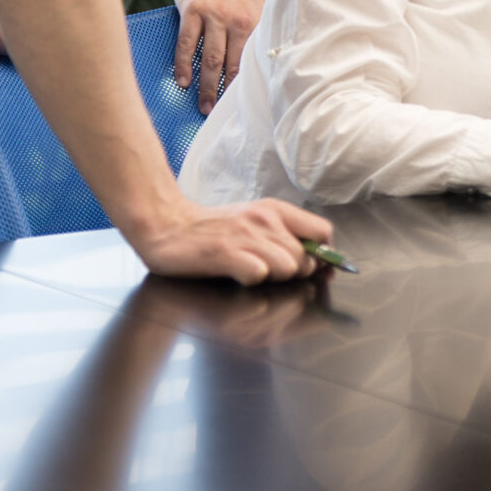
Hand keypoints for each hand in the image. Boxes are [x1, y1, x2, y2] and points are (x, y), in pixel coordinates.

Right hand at [128, 196, 332, 285]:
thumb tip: (318, 260)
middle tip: (269, 271)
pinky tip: (237, 275)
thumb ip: (284, 236)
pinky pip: (258, 274)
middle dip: (294, 273)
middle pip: (306, 258)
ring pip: (288, 267)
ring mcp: (245, 236)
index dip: (323, 255)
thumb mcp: (253, 222)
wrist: (167, 225)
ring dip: (274, 278)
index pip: (322, 231)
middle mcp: (264, 219)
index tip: (314, 267)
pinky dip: (251, 281)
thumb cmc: (211, 229)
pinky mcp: (226, 253)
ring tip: (251, 272)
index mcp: (274, 210)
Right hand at [173, 0, 263, 113]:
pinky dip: (183, 63)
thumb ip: (261, 36)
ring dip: (205, 84)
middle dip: (223, 92)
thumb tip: (270, 71)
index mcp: (254, 23)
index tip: (243, 108)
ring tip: (202, 106)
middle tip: (217, 113)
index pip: (250, 61)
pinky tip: (182, 81)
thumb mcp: (258, 10)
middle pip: (230, 64)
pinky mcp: (192, 9)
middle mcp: (235, 19)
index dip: (246, 85)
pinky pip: (186, 42)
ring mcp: (212, 14)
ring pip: (209, 57)